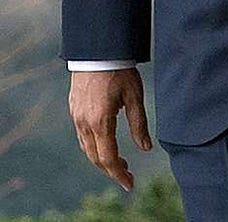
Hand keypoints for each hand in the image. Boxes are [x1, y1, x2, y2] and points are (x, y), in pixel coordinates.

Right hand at [69, 69, 151, 190]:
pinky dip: (93, 147)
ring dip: (101, 159)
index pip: (108, 158)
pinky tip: (105, 145)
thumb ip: (139, 124)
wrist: (97, 51)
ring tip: (119, 163)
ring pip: (86, 148)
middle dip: (111, 170)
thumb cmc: (120, 71)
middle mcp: (84, 123)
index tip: (130, 183)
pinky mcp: (74, 111)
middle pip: (95, 157)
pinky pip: (82, 136)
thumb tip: (146, 148)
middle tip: (127, 176)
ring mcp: (76, 117)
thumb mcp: (135, 96)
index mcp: (100, 121)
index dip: (118, 174)